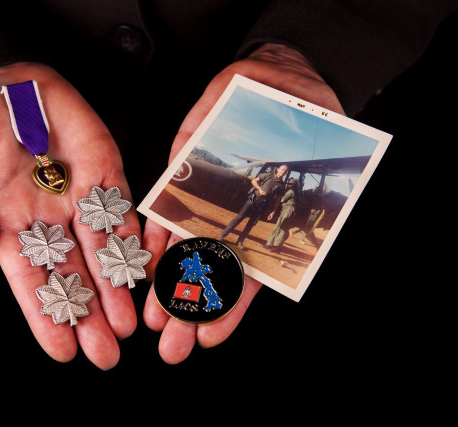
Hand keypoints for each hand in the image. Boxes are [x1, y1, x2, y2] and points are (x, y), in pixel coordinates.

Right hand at [0, 62, 140, 369]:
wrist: (10, 78)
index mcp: (10, 224)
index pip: (31, 281)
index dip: (46, 316)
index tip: (62, 351)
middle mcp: (50, 220)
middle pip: (73, 277)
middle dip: (88, 316)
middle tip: (105, 355)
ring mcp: (81, 199)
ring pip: (103, 254)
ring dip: (115, 290)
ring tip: (127, 327)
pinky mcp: (108, 174)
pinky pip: (124, 213)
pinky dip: (135, 242)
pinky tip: (145, 273)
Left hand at [142, 43, 344, 363]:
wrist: (271, 76)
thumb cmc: (299, 109)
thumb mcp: (313, 145)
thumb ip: (303, 178)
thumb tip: (313, 223)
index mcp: (268, 218)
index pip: (249, 270)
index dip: (230, 305)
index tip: (210, 336)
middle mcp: (235, 214)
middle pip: (212, 269)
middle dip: (191, 310)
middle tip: (174, 348)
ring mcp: (207, 195)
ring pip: (185, 246)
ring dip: (169, 285)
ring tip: (155, 322)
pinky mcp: (184, 171)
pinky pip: (166, 207)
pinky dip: (154, 234)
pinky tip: (144, 265)